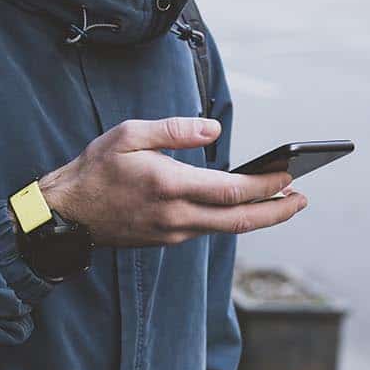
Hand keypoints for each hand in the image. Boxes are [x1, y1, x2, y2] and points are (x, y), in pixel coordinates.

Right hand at [37, 117, 307, 246]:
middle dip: (276, 212)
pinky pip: (208, 229)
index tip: (290, 176)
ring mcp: (173, 233)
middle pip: (240, 220)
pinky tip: (242, 206)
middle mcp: (177, 216)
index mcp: (170, 187)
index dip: (267, 186)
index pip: (232, 191)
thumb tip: (214, 130)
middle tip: (303, 200)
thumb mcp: (130, 134)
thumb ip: (174, 130)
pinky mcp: (168, 239)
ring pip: (226, 228)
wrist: (67, 214)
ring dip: (258, 216)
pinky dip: (231, 218)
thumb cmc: (96, 168)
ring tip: (283, 201)